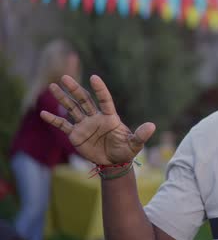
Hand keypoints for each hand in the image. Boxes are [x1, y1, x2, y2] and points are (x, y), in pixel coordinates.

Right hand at [40, 75, 154, 164]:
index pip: (104, 100)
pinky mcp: (76, 134)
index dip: (100, 89)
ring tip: (52, 86)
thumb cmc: (126, 150)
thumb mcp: (135, 143)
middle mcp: (96, 117)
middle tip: (64, 77)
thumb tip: (152, 126)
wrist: (114, 162)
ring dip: (62, 98)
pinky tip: (42, 113)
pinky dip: (54, 119)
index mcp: (110, 117)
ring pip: (72, 108)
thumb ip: (141, 135)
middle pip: (84, 100)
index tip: (94, 78)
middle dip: (75, 89)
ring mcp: (85, 125)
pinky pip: (63, 125)